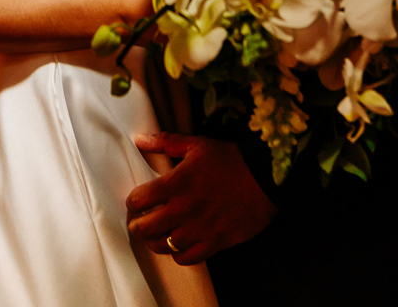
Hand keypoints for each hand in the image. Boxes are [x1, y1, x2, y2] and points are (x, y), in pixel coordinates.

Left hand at [126, 133, 277, 263]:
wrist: (265, 178)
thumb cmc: (229, 158)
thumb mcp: (197, 144)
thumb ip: (166, 142)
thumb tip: (139, 139)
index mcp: (177, 182)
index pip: (139, 200)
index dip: (132, 202)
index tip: (134, 202)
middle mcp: (184, 209)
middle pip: (146, 228)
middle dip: (136, 226)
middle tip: (137, 223)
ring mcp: (199, 229)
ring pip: (163, 246)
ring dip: (154, 242)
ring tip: (154, 236)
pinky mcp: (215, 243)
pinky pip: (187, 258)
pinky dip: (177, 254)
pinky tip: (177, 245)